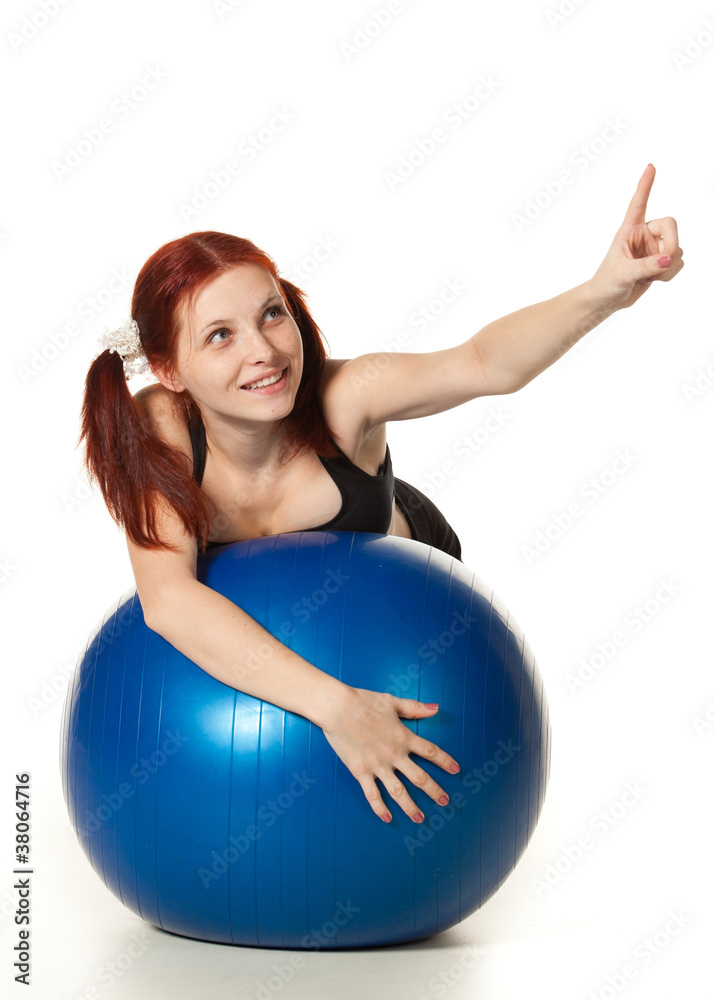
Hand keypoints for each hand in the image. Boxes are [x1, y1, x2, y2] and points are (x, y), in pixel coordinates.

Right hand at [320, 685, 459, 823]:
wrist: (337, 708)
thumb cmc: (364, 701)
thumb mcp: (392, 702)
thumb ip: (415, 708)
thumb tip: (435, 708)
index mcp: (404, 736)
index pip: (431, 752)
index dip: (445, 761)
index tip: (456, 770)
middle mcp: (394, 754)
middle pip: (419, 777)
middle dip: (434, 791)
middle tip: (445, 801)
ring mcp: (378, 765)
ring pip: (399, 791)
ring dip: (411, 806)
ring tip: (420, 818)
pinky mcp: (361, 771)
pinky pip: (372, 795)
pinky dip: (380, 808)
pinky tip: (387, 818)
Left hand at [590, 163, 683, 309]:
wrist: (607, 300)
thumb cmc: (607, 283)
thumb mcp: (623, 274)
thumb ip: (646, 267)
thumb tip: (668, 259)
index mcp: (629, 230)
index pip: (638, 203)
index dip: (645, 185)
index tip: (650, 167)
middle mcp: (644, 234)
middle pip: (670, 225)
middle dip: (671, 244)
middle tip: (663, 261)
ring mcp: (654, 248)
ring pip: (677, 248)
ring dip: (668, 265)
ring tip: (649, 277)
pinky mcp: (661, 261)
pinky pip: (677, 263)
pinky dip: (669, 274)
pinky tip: (654, 280)